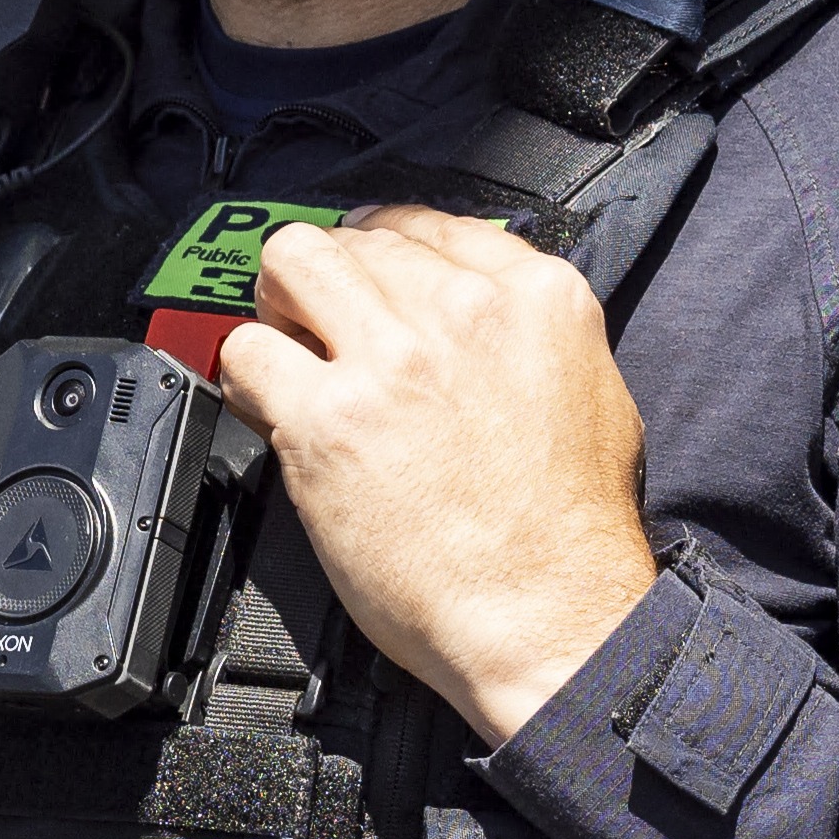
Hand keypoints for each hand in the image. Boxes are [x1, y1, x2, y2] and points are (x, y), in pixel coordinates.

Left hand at [210, 211, 659, 738]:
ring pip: (293, 263)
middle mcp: (461, 313)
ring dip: (279, 302)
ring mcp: (390, 361)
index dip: (382, 242)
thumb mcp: (593, 393)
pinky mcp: (326, 420)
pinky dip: (244, 371)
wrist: (548, 616)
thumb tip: (472, 307)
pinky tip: (265, 401)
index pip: (430, 222)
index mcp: (536, 299)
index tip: (364, 267)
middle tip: (318, 320)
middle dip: (330, 276)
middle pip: (357, 239)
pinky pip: (247, 351)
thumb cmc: (571, 534)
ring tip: (287, 346)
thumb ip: (528, 333)